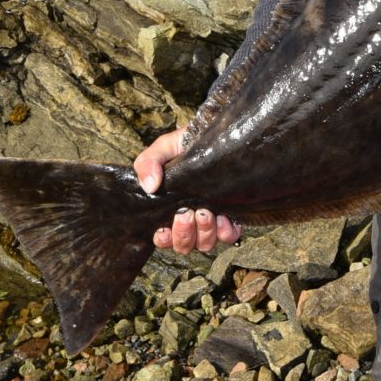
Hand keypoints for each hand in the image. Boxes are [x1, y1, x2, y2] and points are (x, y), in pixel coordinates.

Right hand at [133, 128, 240, 254]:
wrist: (216, 135)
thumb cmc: (187, 143)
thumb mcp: (164, 147)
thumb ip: (148, 162)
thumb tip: (149, 187)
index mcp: (170, 208)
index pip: (163, 237)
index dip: (164, 238)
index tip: (164, 228)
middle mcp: (190, 218)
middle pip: (184, 244)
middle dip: (184, 234)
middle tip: (187, 212)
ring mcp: (211, 219)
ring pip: (205, 243)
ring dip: (204, 233)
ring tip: (206, 213)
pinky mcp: (232, 214)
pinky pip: (229, 236)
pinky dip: (225, 232)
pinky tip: (223, 217)